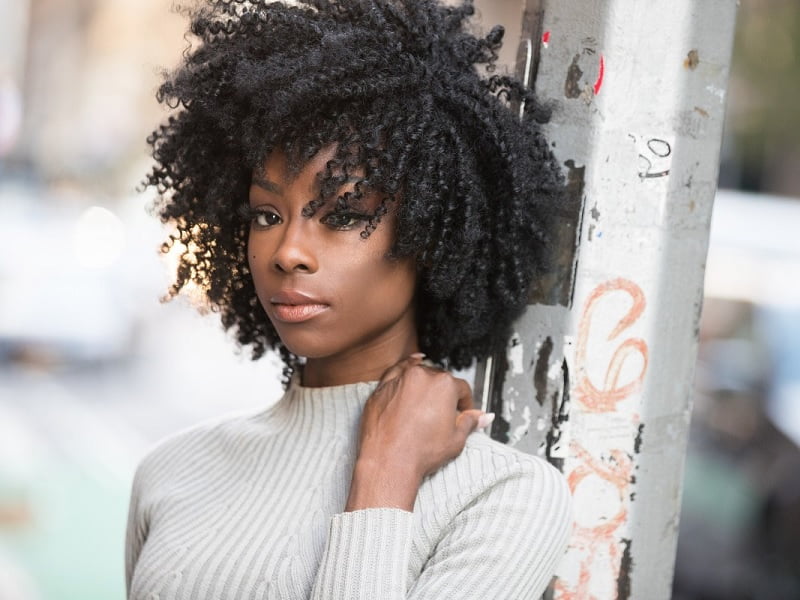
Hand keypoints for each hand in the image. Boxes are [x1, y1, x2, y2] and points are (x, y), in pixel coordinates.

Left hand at [345, 355, 491, 511]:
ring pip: (419, 375)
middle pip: (440, 380)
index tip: (463, 412)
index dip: (465, 403)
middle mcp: (422, 377)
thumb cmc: (419, 452)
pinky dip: (405, 366)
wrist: (388, 462)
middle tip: (444, 413)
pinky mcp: (382, 388)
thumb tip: (483, 417)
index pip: (462, 389)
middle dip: (445, 395)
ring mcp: (400, 380)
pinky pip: (396, 371)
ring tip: (429, 399)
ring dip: (426, 384)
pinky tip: (413, 362)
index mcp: (444, 385)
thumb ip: (470, 422)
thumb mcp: (456, 440)